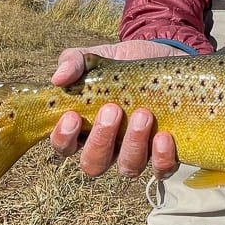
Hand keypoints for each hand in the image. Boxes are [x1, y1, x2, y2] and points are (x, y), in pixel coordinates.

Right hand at [49, 40, 186, 178]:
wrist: (163, 56)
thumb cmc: (122, 64)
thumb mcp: (96, 57)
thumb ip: (73, 63)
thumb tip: (58, 78)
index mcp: (85, 127)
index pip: (65, 146)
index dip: (64, 138)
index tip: (73, 116)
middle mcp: (109, 146)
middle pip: (94, 164)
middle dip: (101, 140)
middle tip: (112, 110)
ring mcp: (137, 151)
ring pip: (128, 168)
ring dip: (133, 144)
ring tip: (143, 114)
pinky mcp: (166, 150)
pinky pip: (162, 168)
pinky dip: (162, 158)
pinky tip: (164, 136)